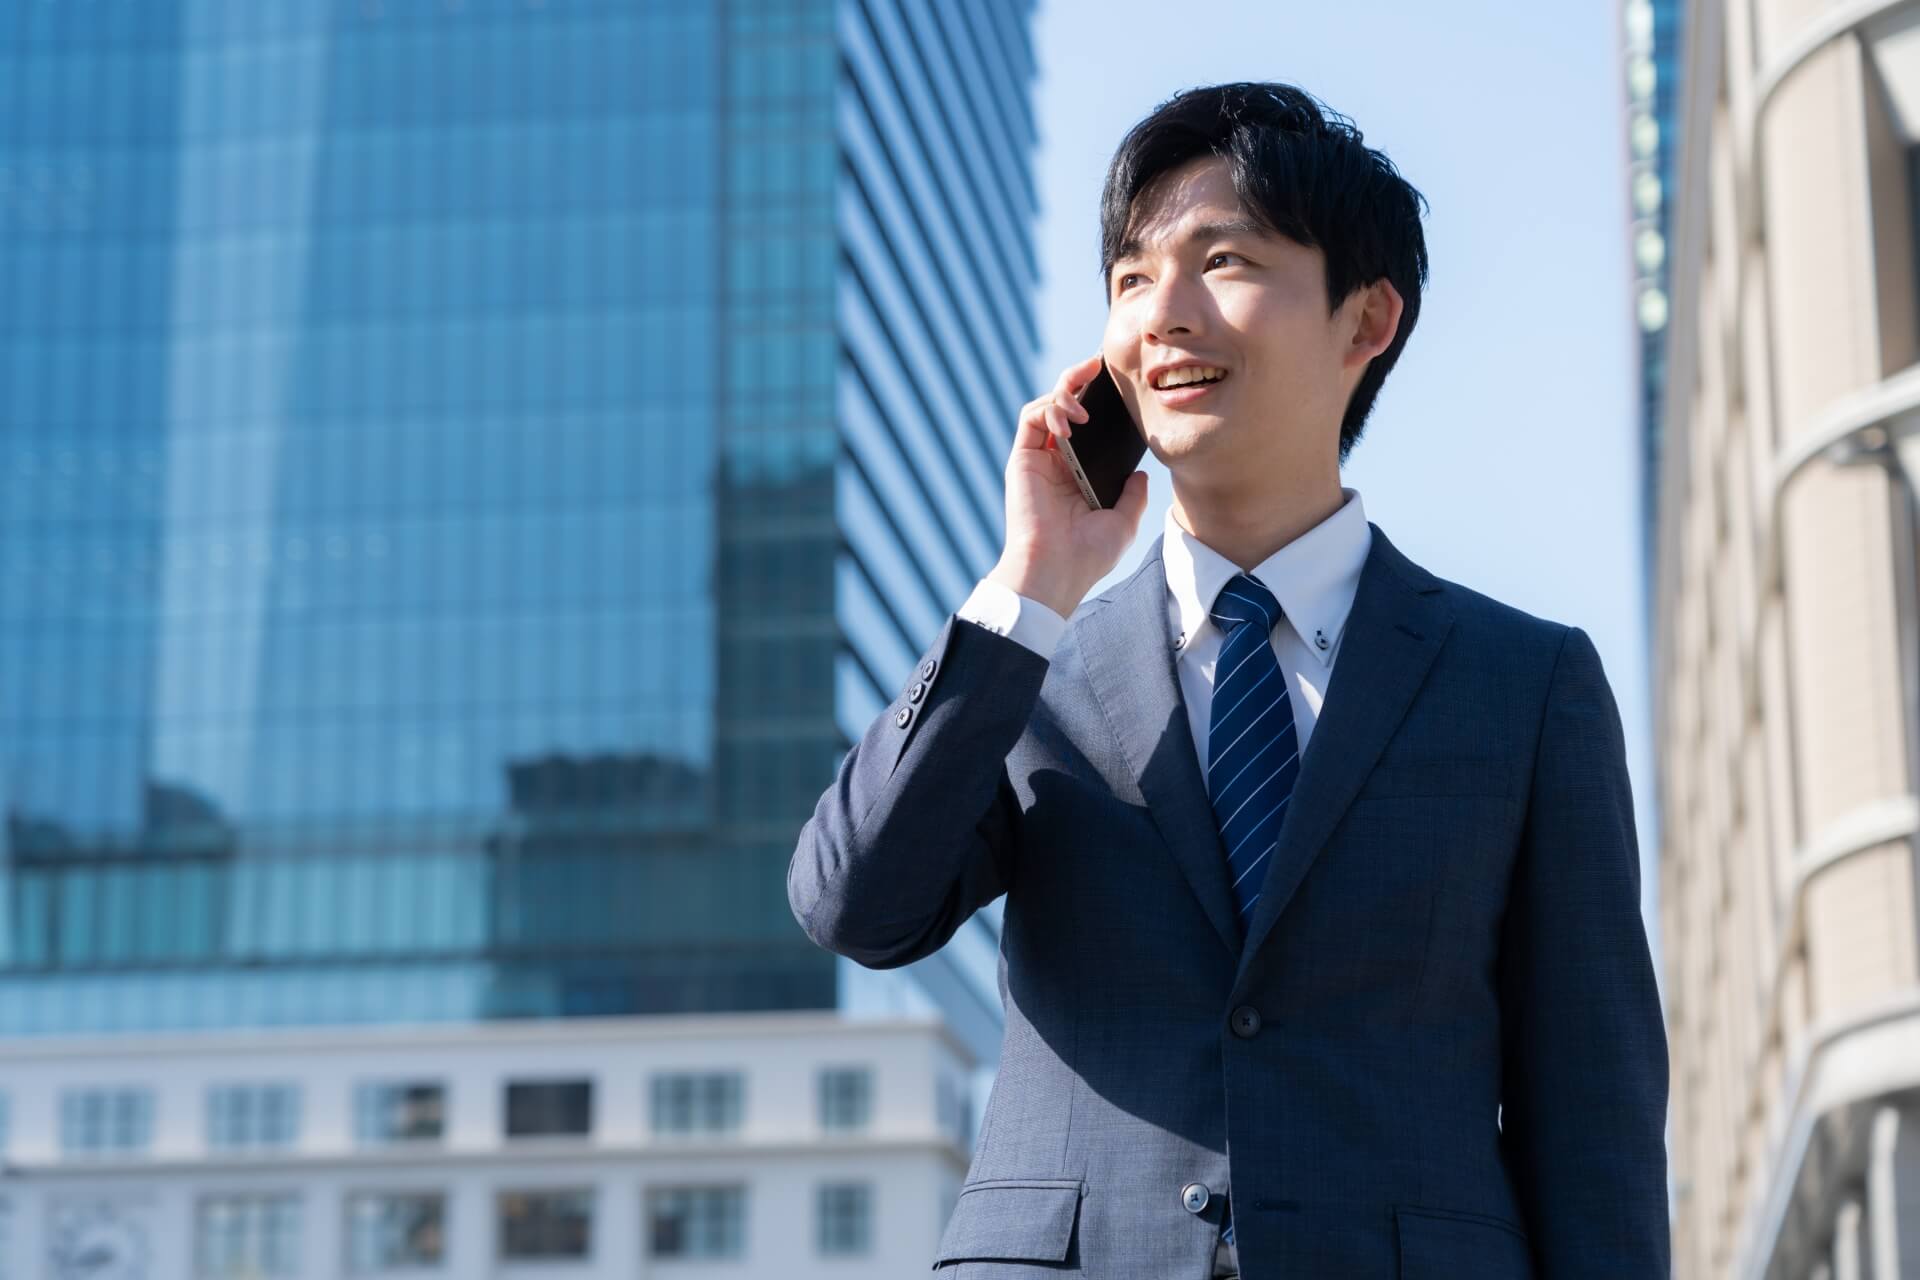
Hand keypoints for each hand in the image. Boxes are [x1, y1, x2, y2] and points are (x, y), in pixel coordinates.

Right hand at [989, 354, 1149, 617]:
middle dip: (1081, 380)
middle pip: (1066, 406)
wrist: (1056, 572)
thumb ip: (1133, 496)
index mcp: (1079, 474)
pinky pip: (1031, 417)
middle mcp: (1057, 462)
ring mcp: (1038, 459)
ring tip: (1084, 404)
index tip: (1121, 384)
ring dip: (1066, 391)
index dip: (1100, 401)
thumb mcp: (1123, 523)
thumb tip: (1141, 475)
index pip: (1089, 426)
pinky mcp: (1022, 459)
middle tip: (1099, 364)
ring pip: (1047, 404)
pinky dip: (1049, 407)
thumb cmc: (1087, 556)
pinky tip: (1069, 419)